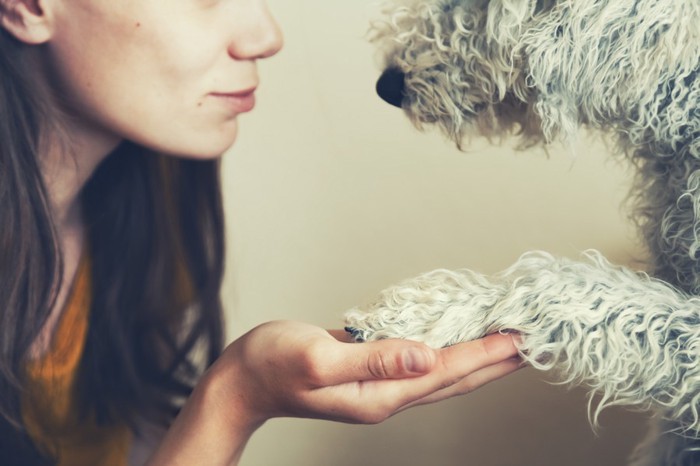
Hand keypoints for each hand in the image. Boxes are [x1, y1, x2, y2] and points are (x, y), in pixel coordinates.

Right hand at [148, 320, 521, 465]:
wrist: (243, 380)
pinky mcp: (370, 369)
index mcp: (381, 396)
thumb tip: (423, 355)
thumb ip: (373, 359)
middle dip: (495, 361)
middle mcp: (387, 395)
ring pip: (441, 370)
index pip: (447, 372)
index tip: (523, 340)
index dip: (487, 355)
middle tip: (533, 344)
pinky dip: (445, 346)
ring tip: (505, 341)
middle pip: (455, 378)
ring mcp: (379, 384)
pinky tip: (453, 336)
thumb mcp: (319, 358)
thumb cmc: (273, 366)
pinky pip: (419, 358)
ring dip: (475, 356)